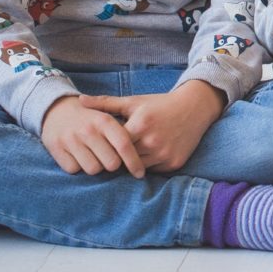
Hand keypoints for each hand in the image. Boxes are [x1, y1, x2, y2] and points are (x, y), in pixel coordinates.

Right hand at [40, 95, 145, 178]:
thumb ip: (124, 131)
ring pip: (93, 169)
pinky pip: (74, 169)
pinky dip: (78, 166)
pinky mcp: (56, 148)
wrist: (56, 109)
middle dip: (114, 165)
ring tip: (94, 156)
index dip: (134, 162)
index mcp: (104, 120)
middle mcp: (88, 130)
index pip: (124, 146)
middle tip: (111, 159)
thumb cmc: (90, 117)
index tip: (140, 173)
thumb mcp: (107, 115)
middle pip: (111, 163)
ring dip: (96, 167)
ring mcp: (71, 139)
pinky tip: (78, 156)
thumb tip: (148, 148)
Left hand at [78, 81, 225, 172]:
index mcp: (140, 125)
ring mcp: (164, 154)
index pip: (113, 145)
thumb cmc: (159, 104)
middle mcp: (153, 141)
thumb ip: (105, 103)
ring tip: (126, 158)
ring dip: (132, 164)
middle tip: (110, 156)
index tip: (101, 146)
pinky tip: (145, 157)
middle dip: (117, 158)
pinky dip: (148, 166)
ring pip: (138, 168)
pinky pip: (153, 171)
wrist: (194, 107)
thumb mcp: (133, 102)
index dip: (106, 147)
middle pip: (124, 160)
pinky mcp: (174, 163)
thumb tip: (79, 100)